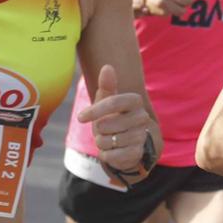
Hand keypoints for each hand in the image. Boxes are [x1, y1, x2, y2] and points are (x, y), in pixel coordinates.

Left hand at [76, 64, 154, 184]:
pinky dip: (106, 155)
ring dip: (102, 142)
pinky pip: (112, 155)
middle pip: (106, 124)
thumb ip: (107, 86)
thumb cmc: (112, 119)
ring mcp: (141, 135)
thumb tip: (107, 67)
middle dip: (98, 129)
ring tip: (109, 139)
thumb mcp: (106, 102)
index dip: (94, 111)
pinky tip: (112, 151)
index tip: (80, 117)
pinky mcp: (137, 153)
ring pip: (108, 140)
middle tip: (104, 130)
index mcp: (134, 101)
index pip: (113, 102)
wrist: (125, 144)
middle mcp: (142, 117)